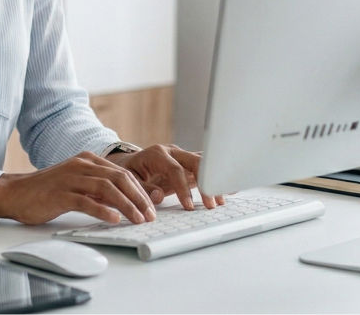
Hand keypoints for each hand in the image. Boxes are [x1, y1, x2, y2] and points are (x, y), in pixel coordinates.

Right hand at [0, 151, 157, 224]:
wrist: (16, 192)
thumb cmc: (48, 191)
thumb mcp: (78, 184)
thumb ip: (98, 189)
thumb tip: (124, 202)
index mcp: (88, 160)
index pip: (122, 172)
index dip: (140, 190)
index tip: (151, 206)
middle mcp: (82, 164)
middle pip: (119, 178)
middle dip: (139, 197)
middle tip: (150, 215)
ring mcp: (71, 177)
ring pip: (107, 188)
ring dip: (127, 204)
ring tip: (138, 219)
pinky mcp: (61, 193)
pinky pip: (87, 201)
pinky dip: (103, 210)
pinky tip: (114, 219)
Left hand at [107, 144, 224, 209]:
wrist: (129, 162)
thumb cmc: (129, 171)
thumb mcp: (129, 179)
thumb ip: (143, 187)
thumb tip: (158, 195)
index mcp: (157, 154)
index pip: (175, 170)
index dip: (183, 188)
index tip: (189, 206)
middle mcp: (173, 152)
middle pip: (194, 162)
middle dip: (205, 182)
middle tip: (213, 204)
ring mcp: (182, 157)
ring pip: (203, 163)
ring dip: (213, 180)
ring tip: (224, 198)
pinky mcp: (188, 164)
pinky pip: (204, 168)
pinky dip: (215, 177)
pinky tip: (229, 186)